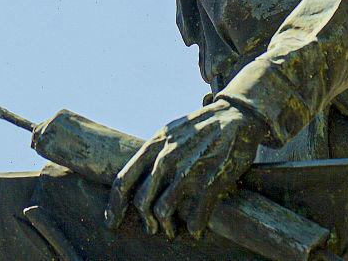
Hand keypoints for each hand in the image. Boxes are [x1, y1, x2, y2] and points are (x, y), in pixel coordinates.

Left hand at [107, 99, 271, 239]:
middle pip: (142, 203)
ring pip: (163, 212)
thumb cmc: (201, 127)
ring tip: (173, 231)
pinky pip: (194, 219)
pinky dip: (193, 229)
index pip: (123, 182)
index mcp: (154, 146)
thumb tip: (136, 176)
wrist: (235, 117)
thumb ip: (153, 152)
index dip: (114, 207)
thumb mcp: (170, 132)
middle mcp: (166, 159)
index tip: (112, 222)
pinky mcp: (209, 184)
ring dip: (167, 228)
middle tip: (153, 228)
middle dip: (146, 221)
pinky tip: (196, 229)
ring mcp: (187, 172)